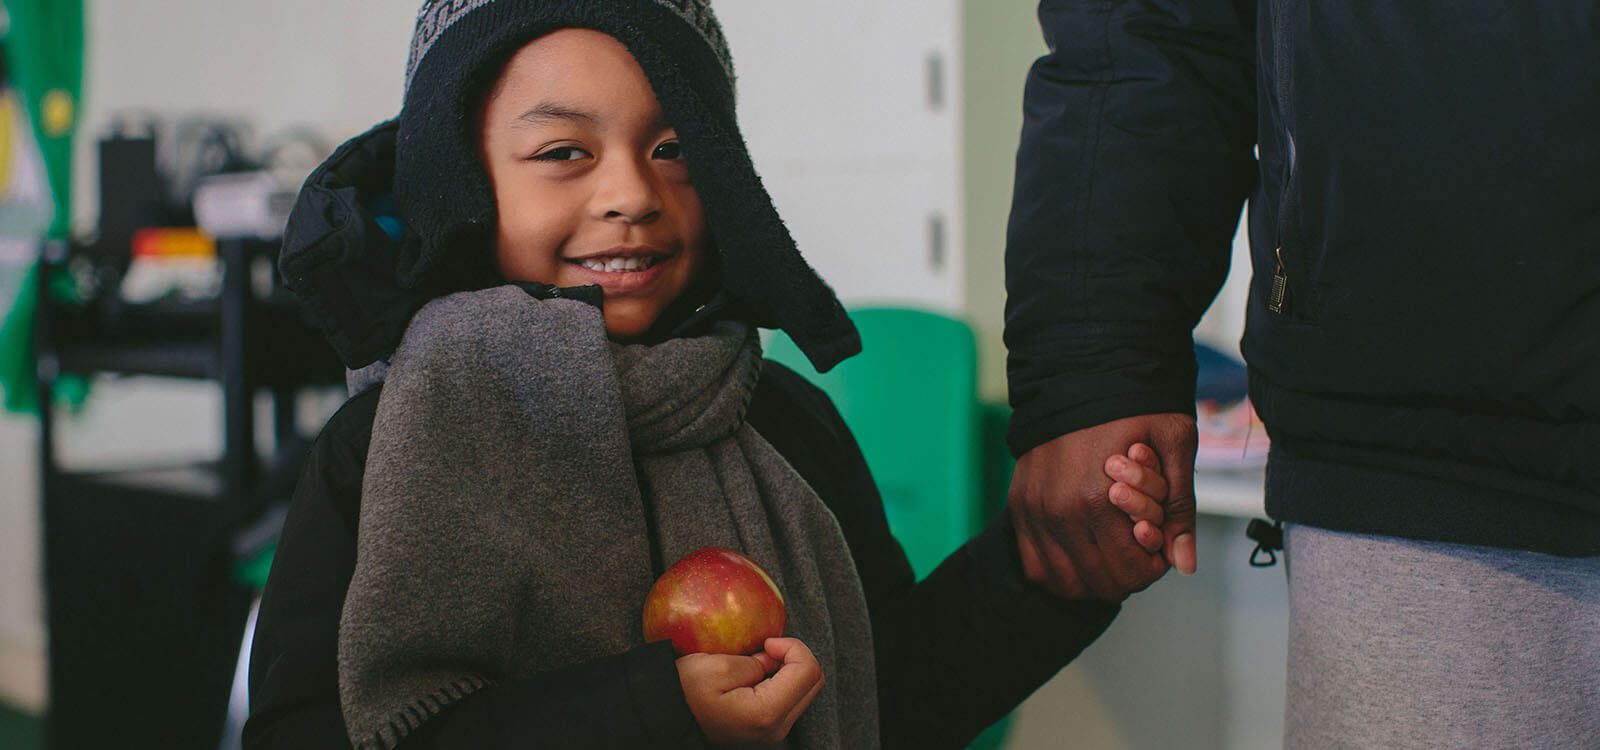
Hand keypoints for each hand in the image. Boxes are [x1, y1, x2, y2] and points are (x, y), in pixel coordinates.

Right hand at [677, 637, 824, 747]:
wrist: (667, 719)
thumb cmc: (685, 693)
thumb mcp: (718, 666)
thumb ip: (756, 661)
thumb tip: (775, 660)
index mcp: (767, 713)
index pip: (807, 670)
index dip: (792, 646)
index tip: (766, 641)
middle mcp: (777, 729)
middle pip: (813, 682)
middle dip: (793, 657)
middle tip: (764, 648)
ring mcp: (773, 733)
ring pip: (803, 690)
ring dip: (786, 669)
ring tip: (757, 661)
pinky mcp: (766, 730)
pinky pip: (788, 699)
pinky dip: (780, 681)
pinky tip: (756, 675)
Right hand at [1008, 413, 1197, 601]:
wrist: (1080, 370)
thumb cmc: (1133, 402)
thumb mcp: (1175, 444)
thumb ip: (1180, 508)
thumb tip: (1184, 562)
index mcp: (1099, 499)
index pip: (1130, 572)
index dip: (1154, 568)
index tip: (1159, 549)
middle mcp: (1060, 511)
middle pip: (1100, 582)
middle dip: (1128, 574)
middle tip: (1138, 549)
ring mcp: (1034, 510)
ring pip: (1064, 582)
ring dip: (1092, 578)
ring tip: (1110, 552)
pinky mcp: (1019, 506)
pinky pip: (1034, 564)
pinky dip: (1059, 571)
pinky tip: (1079, 556)